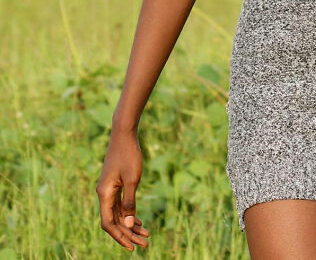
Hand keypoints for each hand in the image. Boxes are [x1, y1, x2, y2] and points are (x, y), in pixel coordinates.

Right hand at [96, 127, 149, 250]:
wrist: (124, 134)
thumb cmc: (129, 154)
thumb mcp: (133, 179)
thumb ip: (130, 202)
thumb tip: (130, 224)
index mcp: (105, 194)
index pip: (109, 224)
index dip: (120, 237)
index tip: (132, 247)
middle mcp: (104, 194)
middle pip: (115, 221)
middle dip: (129, 234)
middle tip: (145, 244)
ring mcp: (109, 189)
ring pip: (118, 214)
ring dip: (131, 225)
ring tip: (146, 235)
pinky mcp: (115, 184)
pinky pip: (120, 205)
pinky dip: (129, 214)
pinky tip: (139, 221)